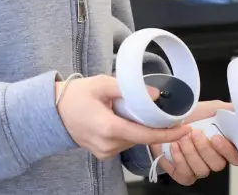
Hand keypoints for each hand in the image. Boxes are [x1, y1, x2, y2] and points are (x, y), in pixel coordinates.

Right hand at [55, 75, 191, 159]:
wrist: (52, 111)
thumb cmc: (75, 96)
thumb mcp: (102, 83)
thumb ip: (128, 88)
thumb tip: (154, 95)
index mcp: (108, 128)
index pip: (145, 136)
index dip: (168, 134)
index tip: (185, 129)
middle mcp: (107, 144)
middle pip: (141, 137)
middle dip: (154, 125)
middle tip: (160, 110)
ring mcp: (104, 151)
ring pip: (133, 140)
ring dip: (139, 127)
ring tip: (129, 109)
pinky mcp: (103, 153)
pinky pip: (124, 142)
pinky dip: (129, 130)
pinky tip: (122, 118)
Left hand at [149, 101, 237, 185]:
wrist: (166, 121)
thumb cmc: (190, 116)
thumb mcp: (212, 107)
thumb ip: (229, 110)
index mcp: (224, 145)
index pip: (236, 157)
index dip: (228, 151)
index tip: (216, 137)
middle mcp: (214, 159)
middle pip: (218, 165)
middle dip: (204, 148)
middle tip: (195, 133)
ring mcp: (200, 168)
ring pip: (202, 170)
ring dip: (190, 152)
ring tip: (182, 138)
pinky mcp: (185, 174)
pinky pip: (186, 175)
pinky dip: (179, 159)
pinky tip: (175, 146)